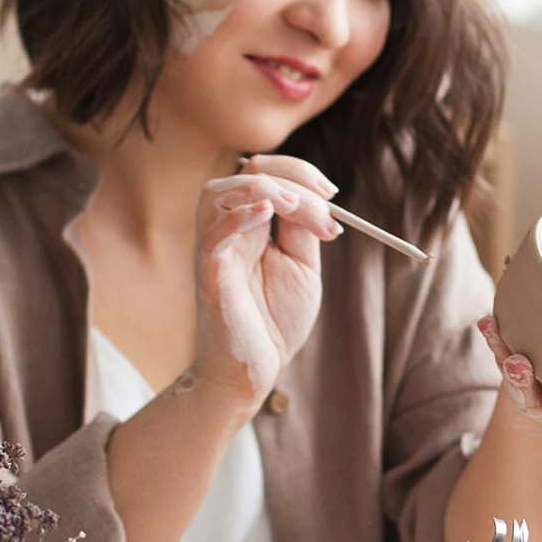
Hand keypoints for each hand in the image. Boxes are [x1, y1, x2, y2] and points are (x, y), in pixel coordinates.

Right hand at [189, 155, 342, 408]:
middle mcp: (228, 229)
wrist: (256, 369)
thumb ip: (303, 230)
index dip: (299, 173)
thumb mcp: (301, 267)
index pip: (265, 173)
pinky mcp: (209, 274)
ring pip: (217, 193)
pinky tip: (266, 212)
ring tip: (293, 205)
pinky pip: (213, 235)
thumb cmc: (275, 320)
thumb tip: (316, 199)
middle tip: (326, 203)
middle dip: (291, 177)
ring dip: (261, 187)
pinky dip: (238, 216)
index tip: (332, 194)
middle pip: (246, 172)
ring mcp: (214, 249)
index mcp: (251, 224)